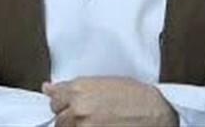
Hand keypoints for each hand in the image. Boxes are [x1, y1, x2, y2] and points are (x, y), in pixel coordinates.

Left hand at [42, 76, 177, 126]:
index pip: (54, 99)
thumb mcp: (105, 82)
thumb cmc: (136, 95)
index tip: (71, 106)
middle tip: (88, 118)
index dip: (63, 103)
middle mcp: (78, 107)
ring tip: (95, 124)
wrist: (156, 113)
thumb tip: (47, 88)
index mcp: (80, 88)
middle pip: (58, 119)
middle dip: (69, 119)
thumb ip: (74, 86)